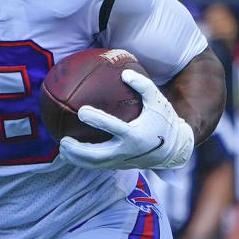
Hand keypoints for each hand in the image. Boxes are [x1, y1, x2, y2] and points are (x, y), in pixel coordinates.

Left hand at [58, 70, 193, 170]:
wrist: (176, 148)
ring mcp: (124, 161)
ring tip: (62, 150)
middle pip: (98, 156)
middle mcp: (128, 151)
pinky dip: (84, 161)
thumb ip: (143, 85)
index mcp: (136, 135)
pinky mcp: (122, 166)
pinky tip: (72, 153)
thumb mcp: (158, 100)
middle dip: (79, 151)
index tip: (81, 111)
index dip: (97, 120)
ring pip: (96, 165)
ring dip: (77, 160)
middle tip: (64, 141)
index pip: (113, 128)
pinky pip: (100, 165)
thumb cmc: (164, 120)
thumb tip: (125, 73)